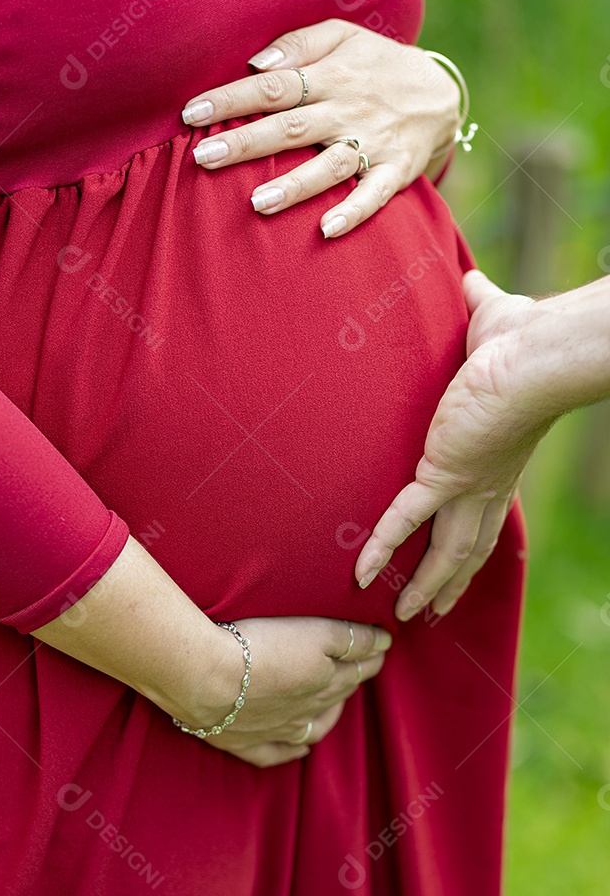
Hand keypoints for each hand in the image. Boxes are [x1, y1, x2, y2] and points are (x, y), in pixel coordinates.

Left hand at [181, 18, 460, 237]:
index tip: (190, 113)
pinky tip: (328, 229)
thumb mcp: (345, 37)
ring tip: (258, 203)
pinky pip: (374, 195)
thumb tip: (257, 63)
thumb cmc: (377, 65)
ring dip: (295, 185)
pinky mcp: (395, 172)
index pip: (273, 86)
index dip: (231, 99)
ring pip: (329, 165)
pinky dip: (354, 212)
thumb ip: (299, 43)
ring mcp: (373, 144)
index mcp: (330, 76)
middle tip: (203, 158)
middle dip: (245, 143)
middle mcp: (348, 110)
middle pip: (291, 127)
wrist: (441, 93)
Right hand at [202, 616, 391, 767]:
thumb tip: (385, 642)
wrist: (206, 679)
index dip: (372, 652)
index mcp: (326, 679)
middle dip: (355, 676)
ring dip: (330, 712)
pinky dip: (293, 750)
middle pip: (339, 693)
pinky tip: (301, 748)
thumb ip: (350, 637)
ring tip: (337, 701)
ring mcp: (277, 729)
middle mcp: (307, 708)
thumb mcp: (314, 631)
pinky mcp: (245, 741)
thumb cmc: (259, 645)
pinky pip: (277, 753)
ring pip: (315, 724)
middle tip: (363, 662)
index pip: (359, 665)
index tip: (383, 642)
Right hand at [353, 270, 555, 620]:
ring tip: (403, 616)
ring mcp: (466, 484)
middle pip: (468, 549)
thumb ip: (479, 306)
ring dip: (426, 587)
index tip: (456, 566)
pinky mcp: (444, 474)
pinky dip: (382, 548)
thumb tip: (470, 278)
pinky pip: (406, 522)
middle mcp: (485, 483)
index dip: (470, 544)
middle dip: (451, 583)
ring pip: (445, 552)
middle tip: (432, 611)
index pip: (483, 513)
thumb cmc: (521, 337)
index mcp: (496, 460)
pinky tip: (361, 574)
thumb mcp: (492, 325)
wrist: (534, 350)